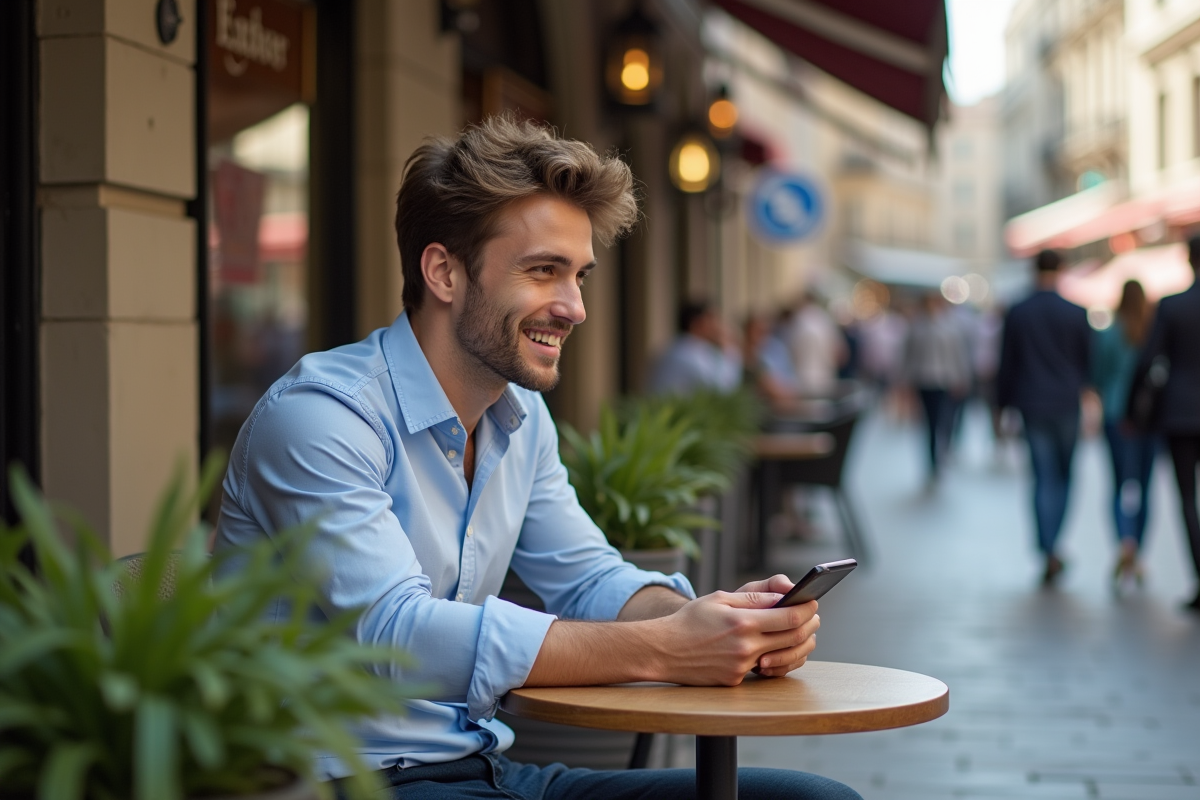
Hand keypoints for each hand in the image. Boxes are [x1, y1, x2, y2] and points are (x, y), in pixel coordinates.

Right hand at [645, 590, 818, 685]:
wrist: (663, 650)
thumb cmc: (690, 620)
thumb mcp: (719, 598)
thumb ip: (753, 598)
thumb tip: (782, 597)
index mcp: (742, 621)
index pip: (789, 617)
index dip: (807, 610)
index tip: (813, 603)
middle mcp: (745, 646)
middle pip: (793, 638)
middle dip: (808, 626)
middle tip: (812, 618)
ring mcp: (741, 666)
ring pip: (782, 656)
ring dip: (796, 645)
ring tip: (797, 633)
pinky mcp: (735, 680)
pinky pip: (761, 668)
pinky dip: (770, 657)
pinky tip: (770, 648)